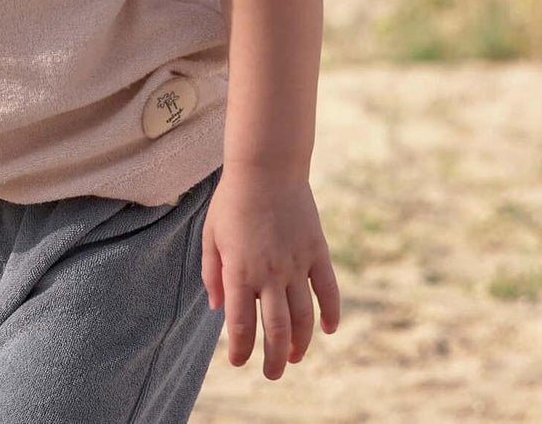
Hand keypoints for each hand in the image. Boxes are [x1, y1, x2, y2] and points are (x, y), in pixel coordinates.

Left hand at [200, 164, 340, 378]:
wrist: (266, 167)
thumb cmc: (232, 200)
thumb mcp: (211, 233)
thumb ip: (211, 272)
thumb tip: (218, 307)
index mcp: (239, 270)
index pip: (241, 325)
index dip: (240, 350)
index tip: (239, 362)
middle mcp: (269, 273)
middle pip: (276, 331)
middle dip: (274, 359)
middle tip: (273, 374)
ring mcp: (296, 264)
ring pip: (304, 318)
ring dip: (301, 344)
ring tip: (295, 357)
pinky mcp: (317, 252)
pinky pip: (329, 292)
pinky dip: (331, 314)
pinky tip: (327, 329)